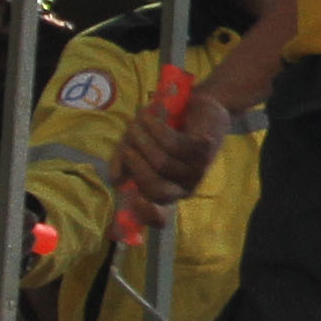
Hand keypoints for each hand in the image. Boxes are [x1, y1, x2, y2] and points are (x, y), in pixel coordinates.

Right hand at [112, 83, 229, 228]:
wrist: (197, 104)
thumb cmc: (164, 130)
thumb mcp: (136, 145)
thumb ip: (123, 160)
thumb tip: (116, 180)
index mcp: (168, 192)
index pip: (160, 217)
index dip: (147, 215)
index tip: (135, 200)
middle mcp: (184, 187)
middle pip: (156, 189)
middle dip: (135, 165)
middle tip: (128, 142)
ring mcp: (197, 169)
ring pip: (163, 163)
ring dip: (143, 139)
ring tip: (138, 121)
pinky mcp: (205, 148)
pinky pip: (174, 144)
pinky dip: (157, 128)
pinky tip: (151, 116)